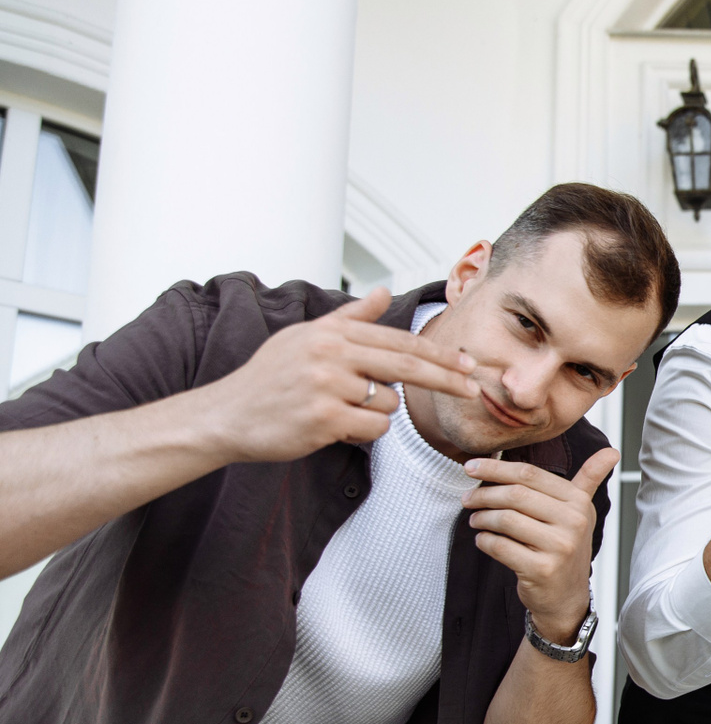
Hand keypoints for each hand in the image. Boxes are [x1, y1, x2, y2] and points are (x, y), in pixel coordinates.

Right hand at [205, 288, 477, 463]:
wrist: (226, 416)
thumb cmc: (268, 378)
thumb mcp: (305, 337)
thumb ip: (349, 318)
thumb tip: (381, 291)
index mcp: (331, 332)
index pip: (399, 341)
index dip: (438, 355)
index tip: (466, 363)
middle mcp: (331, 353)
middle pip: (407, 366)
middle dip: (445, 378)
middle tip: (472, 386)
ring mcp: (327, 385)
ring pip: (388, 403)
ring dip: (375, 413)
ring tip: (339, 411)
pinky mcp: (324, 418)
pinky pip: (373, 428)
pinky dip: (362, 432)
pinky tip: (334, 428)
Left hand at [464, 447, 616, 642]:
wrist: (566, 597)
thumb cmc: (565, 548)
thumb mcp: (579, 512)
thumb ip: (589, 479)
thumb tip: (612, 451)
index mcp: (578, 502)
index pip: (530, 474)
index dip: (496, 468)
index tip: (471, 468)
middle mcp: (573, 522)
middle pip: (516, 495)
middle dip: (484, 494)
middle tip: (467, 498)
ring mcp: (559, 547)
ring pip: (505, 520)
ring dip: (481, 518)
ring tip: (475, 520)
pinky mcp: (541, 570)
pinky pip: (500, 546)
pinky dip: (484, 541)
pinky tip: (483, 540)